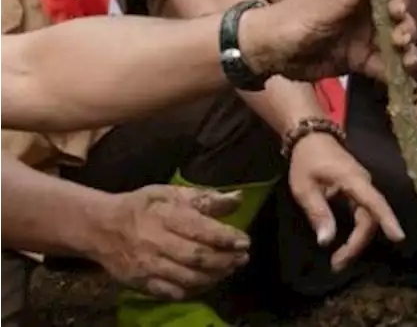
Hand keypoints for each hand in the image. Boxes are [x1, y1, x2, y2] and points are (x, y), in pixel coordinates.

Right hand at [87, 185, 249, 299]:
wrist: (101, 228)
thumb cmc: (143, 207)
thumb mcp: (171, 194)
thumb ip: (205, 198)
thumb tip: (237, 199)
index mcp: (164, 216)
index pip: (200, 230)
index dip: (226, 237)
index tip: (244, 241)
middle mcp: (155, 243)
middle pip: (197, 257)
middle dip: (225, 259)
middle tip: (242, 257)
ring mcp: (147, 267)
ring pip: (188, 278)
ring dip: (214, 276)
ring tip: (230, 269)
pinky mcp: (140, 284)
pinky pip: (172, 293)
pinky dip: (194, 290)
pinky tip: (207, 282)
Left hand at [240, 0, 416, 82]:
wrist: (268, 51)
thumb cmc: (292, 18)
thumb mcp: (322, 2)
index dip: (399, 1)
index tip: (398, 12)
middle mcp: (364, 14)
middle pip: (398, 19)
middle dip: (406, 28)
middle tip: (400, 41)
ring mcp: (362, 39)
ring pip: (395, 44)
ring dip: (407, 51)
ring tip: (407, 62)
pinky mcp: (358, 61)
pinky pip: (382, 65)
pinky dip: (393, 71)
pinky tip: (399, 77)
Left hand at [287, 133, 405, 271]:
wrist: (311, 138)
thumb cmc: (307, 161)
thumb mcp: (304, 188)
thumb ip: (317, 213)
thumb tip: (327, 241)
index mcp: (353, 180)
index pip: (374, 203)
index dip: (387, 220)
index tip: (398, 237)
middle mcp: (364, 183)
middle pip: (370, 217)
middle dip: (357, 243)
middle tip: (337, 263)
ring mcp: (363, 187)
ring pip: (368, 217)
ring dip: (356, 240)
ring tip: (339, 259)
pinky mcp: (358, 190)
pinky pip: (364, 213)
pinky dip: (356, 231)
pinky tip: (345, 244)